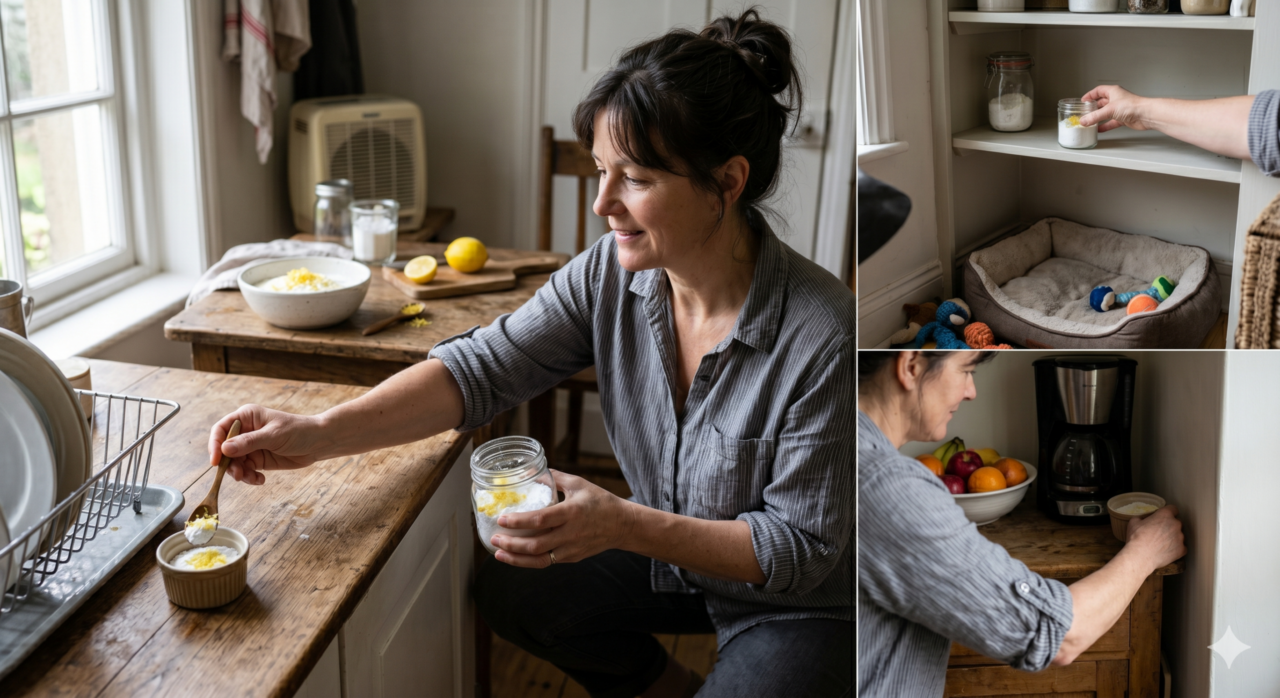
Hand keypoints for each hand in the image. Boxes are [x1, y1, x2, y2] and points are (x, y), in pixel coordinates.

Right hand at [207, 404, 325, 484]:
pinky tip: (260, 480)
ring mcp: (250, 446)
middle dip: (229, 464)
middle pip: (224, 450)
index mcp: (246, 417)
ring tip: (253, 479)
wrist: (318, 442)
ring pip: (234, 463)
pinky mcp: (258, 460)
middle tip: (239, 475)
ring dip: (240, 473)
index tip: (216, 461)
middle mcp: (245, 431)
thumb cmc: (298, 431)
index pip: (221, 429)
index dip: (215, 444)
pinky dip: (249, 477)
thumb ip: (249, 442)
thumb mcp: (273, 435)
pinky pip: (246, 470)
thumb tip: (224, 449)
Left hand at [489, 470, 636, 567]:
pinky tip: (515, 556)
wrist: (622, 525)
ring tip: (498, 553)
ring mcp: (571, 549)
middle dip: (512, 544)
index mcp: (572, 512)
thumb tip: (533, 472)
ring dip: (516, 559)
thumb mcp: (579, 484)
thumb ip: (555, 478)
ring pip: (539, 559)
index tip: (503, 518)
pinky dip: (528, 561)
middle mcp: (570, 533)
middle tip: (495, 538)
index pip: (541, 519)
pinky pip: (547, 562)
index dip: (519, 521)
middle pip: (536, 545)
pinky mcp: (571, 557)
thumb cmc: (600, 502)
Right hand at [1079, 85, 1150, 132]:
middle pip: (1101, 102)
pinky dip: (1105, 126)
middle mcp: (1116, 99)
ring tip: (1089, 122)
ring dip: (1098, 118)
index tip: (1083, 101)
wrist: (1145, 115)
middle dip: (1093, 108)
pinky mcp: (1123, 118)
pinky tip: (1099, 129)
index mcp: (1113, 91)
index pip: (1098, 91)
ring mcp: (1120, 109)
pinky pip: (1111, 122)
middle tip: (1084, 113)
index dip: (1090, 95)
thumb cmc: (1132, 106)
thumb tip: (1084, 120)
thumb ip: (1094, 116)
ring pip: (1106, 113)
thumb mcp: (1109, 110)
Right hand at [1124, 505, 1186, 571]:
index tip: (1164, 517)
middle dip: (1170, 526)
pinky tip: (1166, 551)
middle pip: (1176, 522)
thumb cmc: (1136, 538)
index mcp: (1165, 515)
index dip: (1168, 512)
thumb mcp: (1133, 522)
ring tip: (1162, 544)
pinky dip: (1176, 548)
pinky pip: (1181, 547)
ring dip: (1173, 537)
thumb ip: (1142, 518)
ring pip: (1179, 535)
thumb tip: (1143, 520)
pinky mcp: (1182, 549)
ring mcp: (1181, 537)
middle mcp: (1176, 524)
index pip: (1173, 509)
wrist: (1140, 556)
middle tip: (1160, 532)